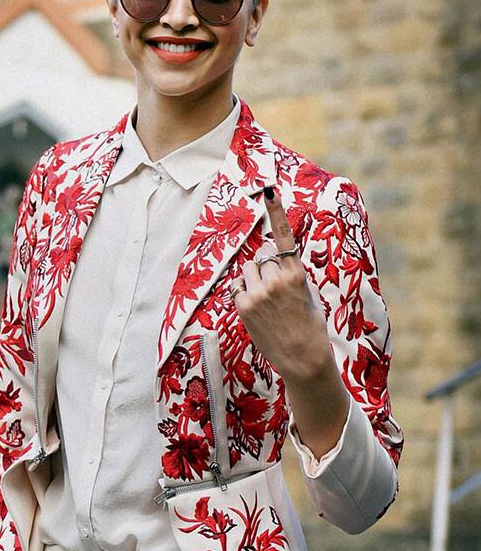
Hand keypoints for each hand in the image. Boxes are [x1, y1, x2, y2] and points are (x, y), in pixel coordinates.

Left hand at [231, 187, 328, 383]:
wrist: (303, 359)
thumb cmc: (310, 325)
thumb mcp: (308, 294)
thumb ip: (289, 272)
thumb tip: (268, 255)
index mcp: (296, 275)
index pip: (284, 238)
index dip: (276, 212)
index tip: (269, 191)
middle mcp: (275, 281)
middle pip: (262, 256)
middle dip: (267, 266)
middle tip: (277, 290)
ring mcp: (258, 294)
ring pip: (249, 270)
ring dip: (255, 279)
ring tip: (268, 302)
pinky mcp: (244, 306)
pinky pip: (238, 286)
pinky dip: (245, 292)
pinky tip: (258, 308)